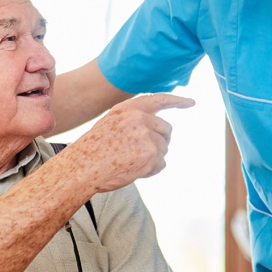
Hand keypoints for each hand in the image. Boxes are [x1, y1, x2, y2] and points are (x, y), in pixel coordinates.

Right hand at [66, 93, 195, 193]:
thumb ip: (132, 121)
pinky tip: (132, 170)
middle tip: (139, 155)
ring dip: (152, 159)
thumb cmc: (91, 152)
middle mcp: (139, 119)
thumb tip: (157, 129)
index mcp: (127, 109)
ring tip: (128, 163)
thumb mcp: (109, 125)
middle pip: (166, 129)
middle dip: (159, 142)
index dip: (176, 101)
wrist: (80, 169)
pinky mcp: (151, 155)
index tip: (190, 102)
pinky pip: (161, 164)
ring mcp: (146, 136)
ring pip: (164, 149)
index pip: (158, 100)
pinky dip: (150, 170)